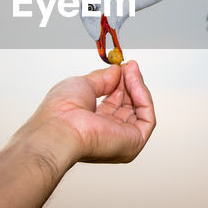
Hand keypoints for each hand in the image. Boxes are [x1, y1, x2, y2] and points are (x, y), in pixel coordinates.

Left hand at [21, 61, 155, 171]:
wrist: (59, 127)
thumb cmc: (60, 112)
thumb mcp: (82, 85)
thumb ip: (102, 78)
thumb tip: (116, 70)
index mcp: (92, 125)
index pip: (113, 103)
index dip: (120, 83)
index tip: (123, 66)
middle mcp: (107, 134)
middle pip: (128, 106)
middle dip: (130, 83)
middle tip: (129, 66)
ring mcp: (121, 140)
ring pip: (139, 110)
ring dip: (137, 87)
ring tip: (130, 70)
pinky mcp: (134, 142)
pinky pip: (147, 117)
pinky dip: (143, 97)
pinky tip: (134, 82)